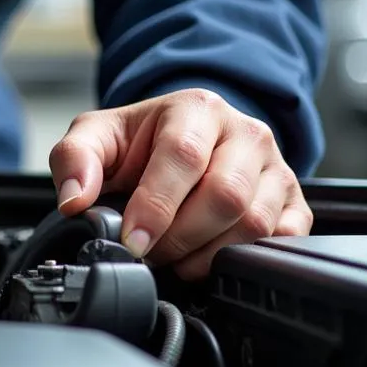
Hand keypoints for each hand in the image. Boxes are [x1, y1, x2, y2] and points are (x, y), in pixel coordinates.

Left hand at [49, 89, 311, 279]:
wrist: (179, 141)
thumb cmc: (140, 142)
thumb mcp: (97, 138)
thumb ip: (74, 159)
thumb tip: (74, 200)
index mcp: (196, 109)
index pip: (183, 157)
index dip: (156, 206)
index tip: (132, 239)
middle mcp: (245, 133)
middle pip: (225, 196)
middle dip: (179, 237)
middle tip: (150, 250)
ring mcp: (275, 167)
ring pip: (255, 223)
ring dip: (207, 254)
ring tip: (175, 255)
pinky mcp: (292, 200)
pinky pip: (285, 239)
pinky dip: (245, 258)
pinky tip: (210, 256)